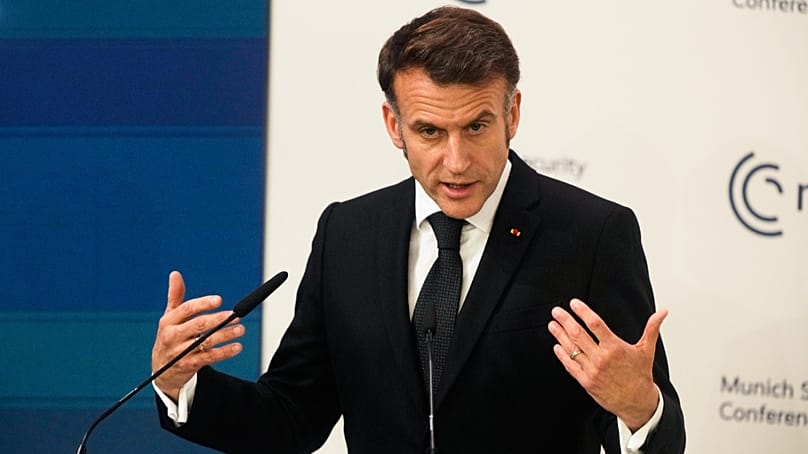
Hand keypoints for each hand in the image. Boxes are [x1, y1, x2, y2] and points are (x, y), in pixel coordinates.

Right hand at [151, 271, 245, 401]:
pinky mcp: (189, 365)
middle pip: (198, 325)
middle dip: (218, 320)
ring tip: (240, 329)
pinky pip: (209, 358)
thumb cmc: (170, 337)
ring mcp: (180, 352)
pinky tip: (236, 347)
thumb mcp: (169, 317)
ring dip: (225, 335)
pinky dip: (224, 352)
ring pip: (206, 342)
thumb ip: (175, 296)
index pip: (186, 309)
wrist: (162, 370)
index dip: (203, 303)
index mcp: (168, 321)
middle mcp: (173, 336)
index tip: (219, 300)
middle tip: (235, 316)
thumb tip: (175, 274)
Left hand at [548, 298, 665, 430]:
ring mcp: (592, 370)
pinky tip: (556, 346)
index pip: (595, 324)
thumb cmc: (640, 375)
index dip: (583, 312)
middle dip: (565, 320)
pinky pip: (570, 366)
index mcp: (615, 348)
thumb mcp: (646, 350)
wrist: (637, 402)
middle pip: (578, 334)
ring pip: (571, 349)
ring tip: (552, 324)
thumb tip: (662, 313)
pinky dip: (562, 355)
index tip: (573, 303)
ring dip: (559, 335)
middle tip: (556, 311)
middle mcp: (602, 358)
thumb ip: (651, 329)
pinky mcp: (586, 381)